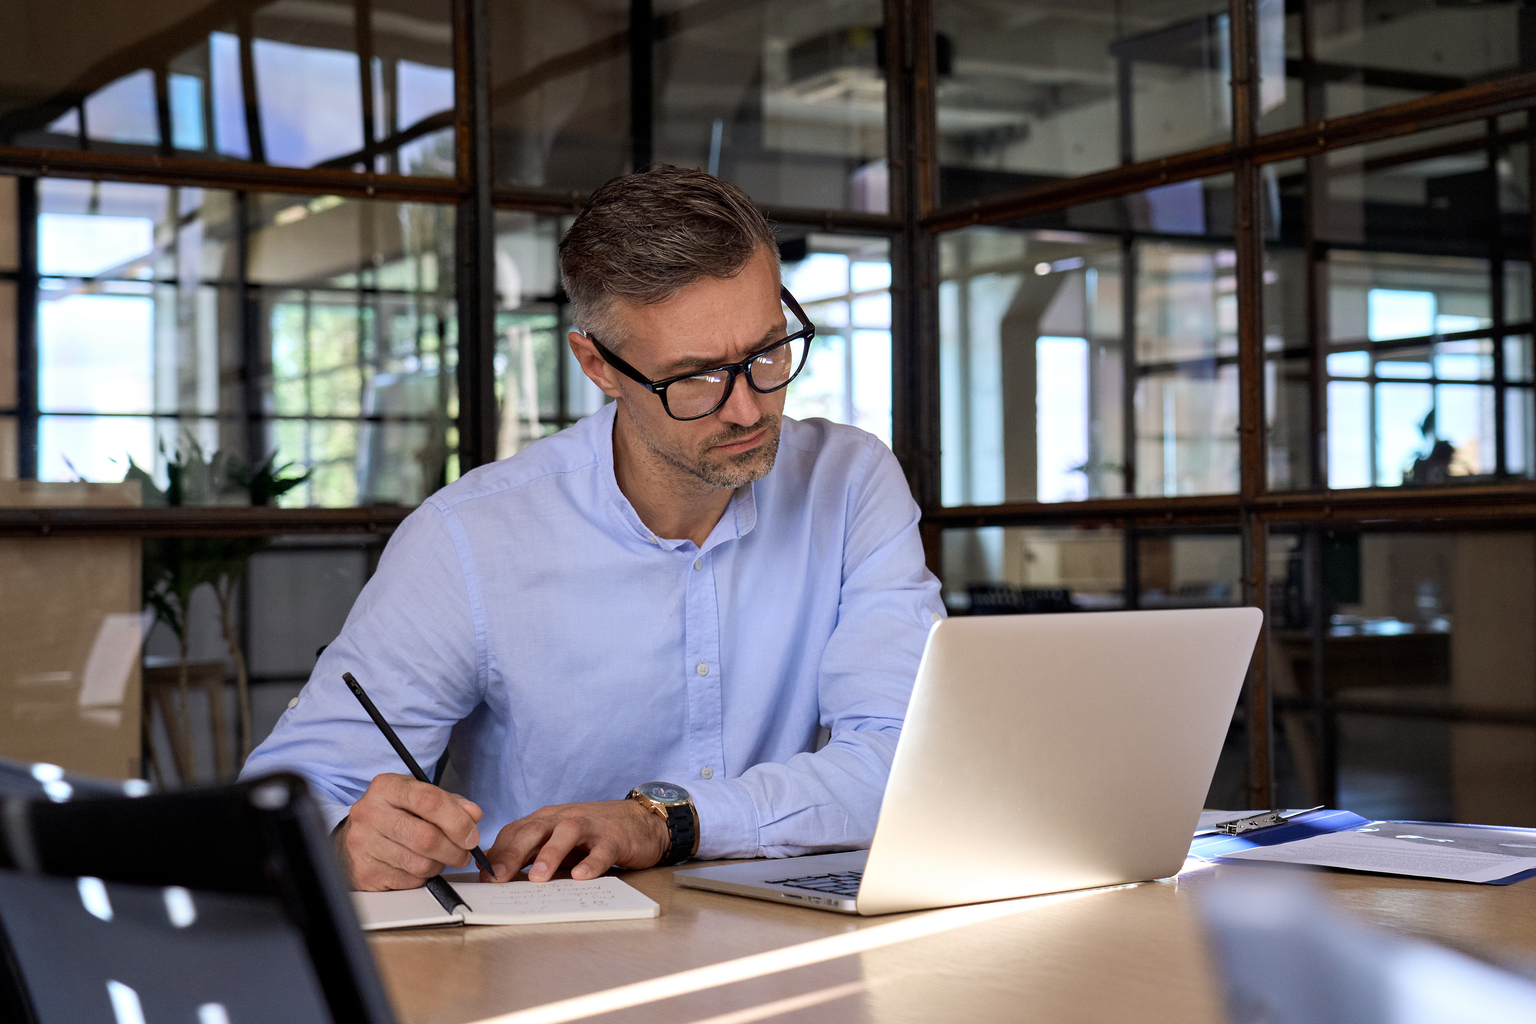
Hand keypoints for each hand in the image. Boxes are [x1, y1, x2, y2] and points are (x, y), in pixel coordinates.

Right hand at [336, 772, 488, 890]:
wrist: (354, 838)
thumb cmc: (392, 815)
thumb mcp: (417, 797)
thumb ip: (449, 803)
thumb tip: (473, 815)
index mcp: (386, 787)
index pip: (429, 801)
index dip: (458, 820)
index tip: (472, 834)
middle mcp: (370, 813)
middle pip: (427, 837)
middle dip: (455, 849)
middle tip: (464, 853)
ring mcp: (364, 844)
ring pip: (421, 863)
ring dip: (440, 864)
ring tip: (440, 857)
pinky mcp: (365, 872)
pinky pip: (409, 880)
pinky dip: (422, 877)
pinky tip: (417, 866)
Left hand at [483, 799, 668, 882]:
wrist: (640, 820)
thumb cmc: (593, 835)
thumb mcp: (559, 842)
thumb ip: (534, 855)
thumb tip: (499, 877)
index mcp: (547, 820)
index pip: (516, 832)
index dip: (498, 853)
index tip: (483, 878)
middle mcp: (564, 819)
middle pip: (534, 830)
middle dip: (513, 854)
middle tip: (498, 879)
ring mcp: (590, 826)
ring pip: (566, 833)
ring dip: (549, 854)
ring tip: (537, 878)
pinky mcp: (615, 837)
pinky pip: (602, 849)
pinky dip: (591, 862)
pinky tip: (582, 876)